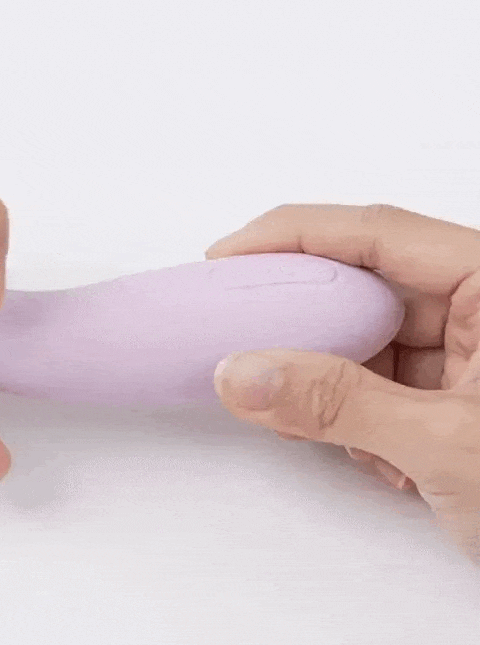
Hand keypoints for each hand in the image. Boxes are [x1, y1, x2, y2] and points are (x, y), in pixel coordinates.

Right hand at [205, 203, 479, 562]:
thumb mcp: (450, 445)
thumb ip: (340, 405)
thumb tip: (243, 374)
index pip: (377, 233)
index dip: (292, 235)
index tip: (229, 256)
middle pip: (366, 284)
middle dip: (303, 317)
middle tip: (241, 325)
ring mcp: (469, 355)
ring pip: (367, 338)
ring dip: (326, 379)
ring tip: (299, 413)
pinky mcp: (456, 397)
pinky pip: (380, 382)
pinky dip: (354, 413)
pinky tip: (364, 450)